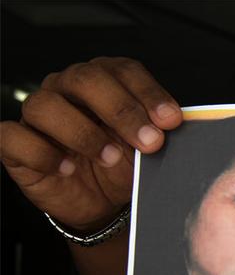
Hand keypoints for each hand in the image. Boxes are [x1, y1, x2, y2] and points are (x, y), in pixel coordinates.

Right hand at [0, 57, 181, 231]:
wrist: (101, 203)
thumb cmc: (122, 167)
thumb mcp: (146, 149)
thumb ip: (158, 132)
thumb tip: (179, 126)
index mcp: (103, 82)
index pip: (123, 70)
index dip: (148, 93)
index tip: (170, 120)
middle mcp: (67, 90)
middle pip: (85, 79)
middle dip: (122, 110)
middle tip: (150, 142)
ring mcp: (38, 116)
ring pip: (45, 105)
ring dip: (83, 133)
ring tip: (110, 158)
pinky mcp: (16, 143)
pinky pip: (14, 136)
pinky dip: (42, 152)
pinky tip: (67, 168)